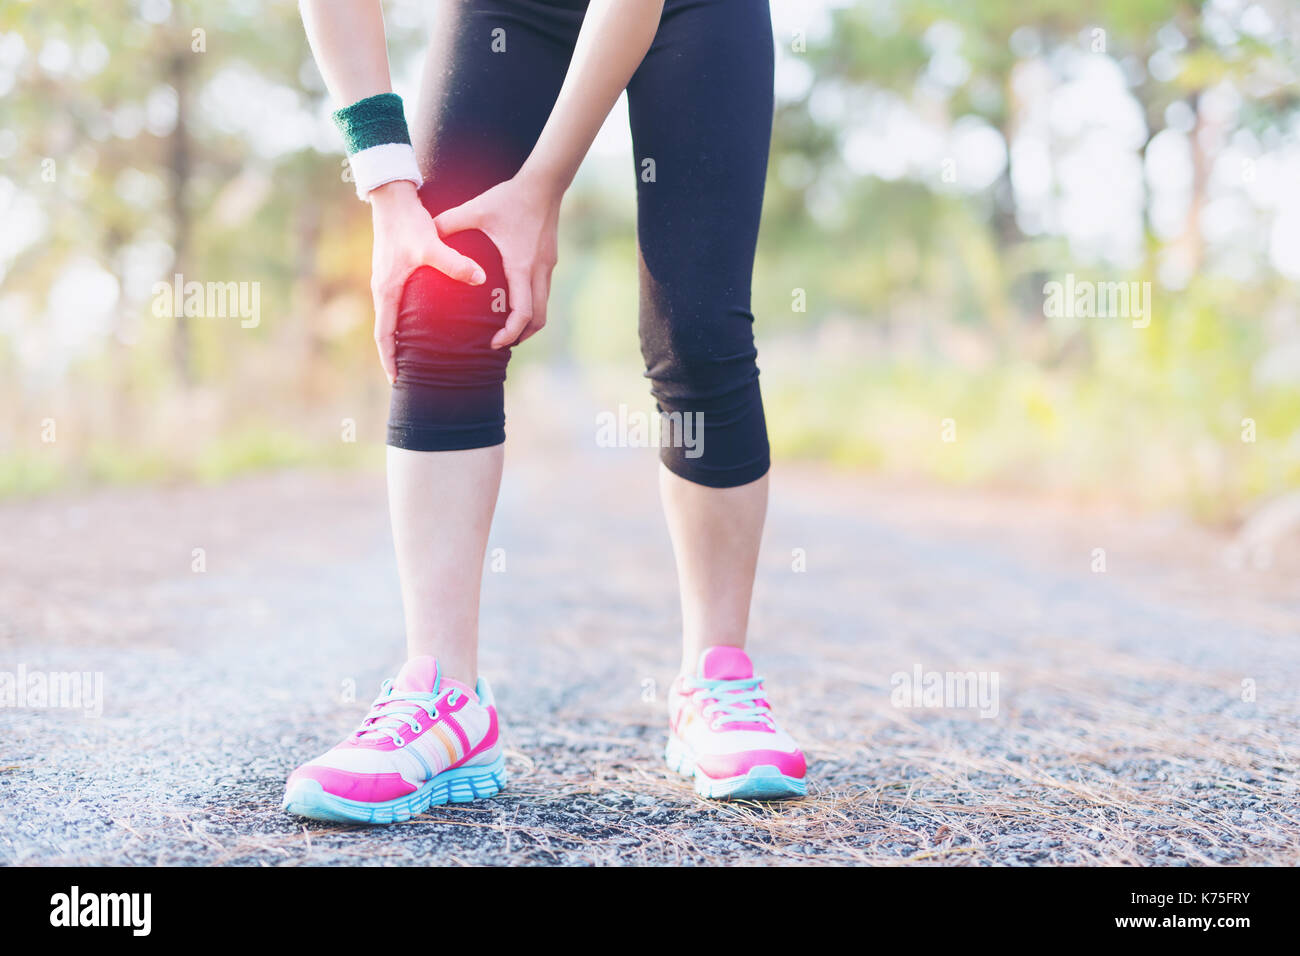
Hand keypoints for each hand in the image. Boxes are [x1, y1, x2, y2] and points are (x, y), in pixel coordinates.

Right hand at [368, 180, 485, 383]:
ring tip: (415, 356)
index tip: (396, 380)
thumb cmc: (408, 222)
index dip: (389, 359)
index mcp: (386, 290)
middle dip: (395, 354)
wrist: (393, 196)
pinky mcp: (396, 270)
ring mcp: (388, 279)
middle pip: (387, 331)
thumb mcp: (430, 244)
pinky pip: (399, 304)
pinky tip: (422, 323)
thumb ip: (454, 263)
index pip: (384, 335)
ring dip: (401, 337)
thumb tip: (479, 278)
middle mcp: (383, 288)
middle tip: (408, 375)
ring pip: (392, 318)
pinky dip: (406, 320)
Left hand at [434, 173, 560, 348]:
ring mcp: (548, 267)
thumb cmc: (511, 197)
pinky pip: (543, 293)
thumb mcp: (477, 209)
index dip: (510, 333)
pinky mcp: (549, 260)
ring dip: (528, 323)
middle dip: (521, 335)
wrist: (544, 182)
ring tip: (507, 329)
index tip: (494, 342)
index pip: (523, 313)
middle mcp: (539, 271)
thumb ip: (449, 222)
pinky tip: (515, 302)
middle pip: (539, 319)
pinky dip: (531, 306)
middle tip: (500, 342)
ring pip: (544, 308)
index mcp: (521, 266)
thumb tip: (425, 233)